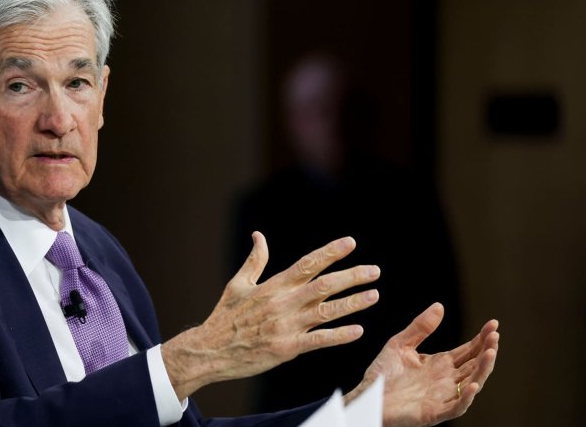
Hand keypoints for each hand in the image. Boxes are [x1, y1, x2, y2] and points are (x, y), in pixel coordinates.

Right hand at [162, 233, 380, 399]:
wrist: (211, 349)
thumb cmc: (224, 316)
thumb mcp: (238, 284)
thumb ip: (255, 261)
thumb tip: (259, 236)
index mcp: (273, 286)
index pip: (307, 263)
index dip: (330, 252)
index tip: (350, 243)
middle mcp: (283, 303)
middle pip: (324, 285)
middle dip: (351, 276)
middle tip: (374, 271)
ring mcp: (287, 326)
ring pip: (327, 311)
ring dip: (352, 303)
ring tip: (373, 295)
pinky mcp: (287, 348)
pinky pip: (319, 340)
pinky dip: (339, 335)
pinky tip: (357, 330)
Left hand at [344, 303, 498, 426]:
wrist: (367, 396)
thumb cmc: (383, 373)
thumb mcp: (400, 344)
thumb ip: (420, 327)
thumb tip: (439, 305)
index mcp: (440, 364)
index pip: (468, 350)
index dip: (481, 338)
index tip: (493, 324)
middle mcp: (446, 380)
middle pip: (474, 365)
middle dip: (487, 350)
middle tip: (495, 335)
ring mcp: (442, 397)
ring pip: (471, 384)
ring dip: (483, 370)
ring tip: (490, 353)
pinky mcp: (434, 412)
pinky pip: (455, 407)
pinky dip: (466, 398)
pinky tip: (472, 385)